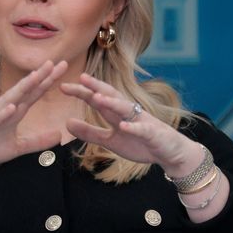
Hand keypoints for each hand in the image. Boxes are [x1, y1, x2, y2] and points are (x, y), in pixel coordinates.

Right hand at [0, 60, 68, 172]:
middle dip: (40, 76)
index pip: (33, 93)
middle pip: (25, 90)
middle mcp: (3, 110)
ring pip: (10, 99)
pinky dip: (2, 114)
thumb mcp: (16, 147)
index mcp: (12, 112)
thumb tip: (58, 135)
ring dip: (23, 87)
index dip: (48, 80)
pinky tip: (12, 107)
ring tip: (37, 76)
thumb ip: (37, 141)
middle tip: (56, 62)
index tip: (63, 66)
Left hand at [60, 73, 193, 170]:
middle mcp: (129, 112)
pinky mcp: (152, 133)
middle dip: (96, 86)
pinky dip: (133, 127)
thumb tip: (66, 123)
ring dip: (112, 103)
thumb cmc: (140, 143)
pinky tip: (123, 126)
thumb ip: (89, 132)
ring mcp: (142, 121)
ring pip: (125, 109)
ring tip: (97, 98)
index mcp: (117, 114)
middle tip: (80, 78)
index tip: (62, 86)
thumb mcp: (110, 140)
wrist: (169, 153)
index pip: (97, 99)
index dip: (82, 92)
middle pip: (111, 95)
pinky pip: (142, 129)